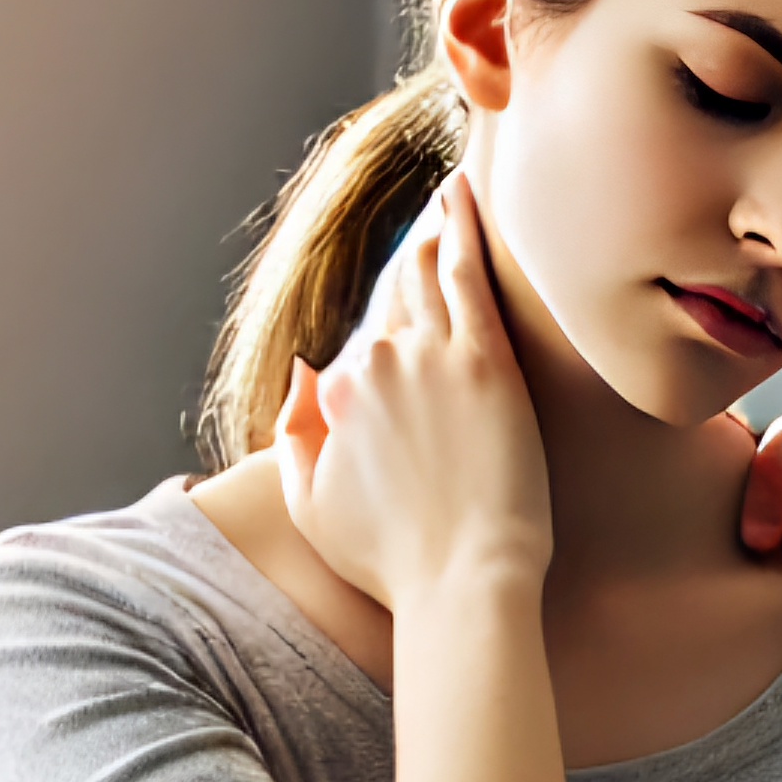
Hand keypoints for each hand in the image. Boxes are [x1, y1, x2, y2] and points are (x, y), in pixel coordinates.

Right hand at [275, 174, 548, 612]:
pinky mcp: (486, 363)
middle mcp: (378, 363)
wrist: (462, 584)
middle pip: (396, 301)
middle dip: (411, 267)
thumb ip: (294, 436)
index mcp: (339, 393)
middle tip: (431, 226)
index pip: (366, 349)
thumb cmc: (393, 564)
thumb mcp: (311, 508)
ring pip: (429, 275)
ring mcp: (432, 358)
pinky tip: (463, 197)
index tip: (413, 343)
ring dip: (435, 233)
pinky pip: (469, 276)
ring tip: (449, 200)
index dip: (391, 350)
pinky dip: (463, 230)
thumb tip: (308, 368)